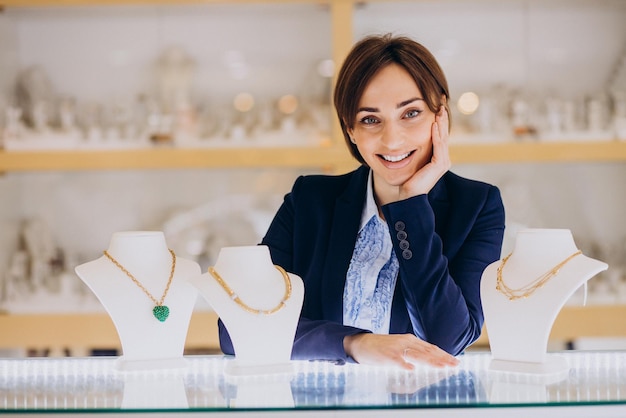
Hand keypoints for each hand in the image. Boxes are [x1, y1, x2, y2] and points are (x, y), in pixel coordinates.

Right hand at [343, 332, 458, 370]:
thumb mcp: (400, 346)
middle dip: (442, 358)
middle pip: (427, 351)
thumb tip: (429, 359)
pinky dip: (405, 364)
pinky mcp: (386, 355)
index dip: (444, 354)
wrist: (361, 343)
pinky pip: (397, 360)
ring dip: (430, 361)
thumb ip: (413, 351)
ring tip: (442, 366)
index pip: (431, 347)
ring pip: (416, 355)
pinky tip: (412, 369)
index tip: (455, 360)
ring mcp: (396, 348)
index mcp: (410, 340)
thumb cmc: (382, 347)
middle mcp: (406, 342)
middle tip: (455, 364)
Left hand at [399, 106, 450, 198]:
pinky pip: (438, 146)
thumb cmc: (407, 179)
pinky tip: (434, 124)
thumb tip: (405, 136)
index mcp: (438, 156)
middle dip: (442, 115)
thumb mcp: (411, 160)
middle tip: (441, 100)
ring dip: (441, 121)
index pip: (440, 133)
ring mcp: (443, 162)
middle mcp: (443, 158)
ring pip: (443, 137)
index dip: (439, 118)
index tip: (437, 104)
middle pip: (444, 132)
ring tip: (439, 108)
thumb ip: (414, 149)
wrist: (408, 195)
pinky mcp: (439, 165)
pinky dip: (436, 134)